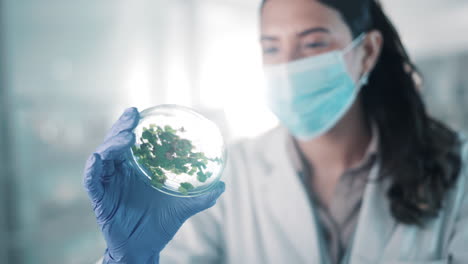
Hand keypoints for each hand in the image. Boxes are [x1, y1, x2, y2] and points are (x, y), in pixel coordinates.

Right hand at [83, 108, 224, 263]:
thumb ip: (201, 197)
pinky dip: (94, 166)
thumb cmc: (160, 224)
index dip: (133, 126)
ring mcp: (108, 183)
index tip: (139, 112)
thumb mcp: (183, 207)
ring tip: (127, 136)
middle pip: (116, 143)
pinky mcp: (99, 197)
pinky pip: (91, 179)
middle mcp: (120, 172)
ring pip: (103, 155)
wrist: (145, 247)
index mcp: (137, 169)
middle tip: (132, 116)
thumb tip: (223, 185)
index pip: (132, 142)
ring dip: (112, 143)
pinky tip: (100, 156)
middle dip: (122, 127)